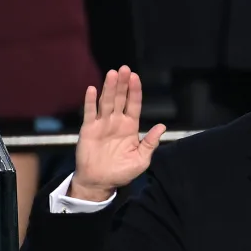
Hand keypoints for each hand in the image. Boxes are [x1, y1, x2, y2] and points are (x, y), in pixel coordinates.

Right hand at [69, 66, 165, 201]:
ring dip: (109, 88)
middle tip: (125, 69)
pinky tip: (92, 89)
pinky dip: (90, 102)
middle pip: (120, 99)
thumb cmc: (122, 171)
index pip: (134, 105)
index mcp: (130, 127)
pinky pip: (89, 113)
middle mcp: (116, 122)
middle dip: (123, 84)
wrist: (100, 182)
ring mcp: (102, 124)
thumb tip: (162, 127)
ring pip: (106, 102)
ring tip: (112, 74)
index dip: (135, 91)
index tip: (136, 77)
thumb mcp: (141, 159)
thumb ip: (150, 143)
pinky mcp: (88, 129)